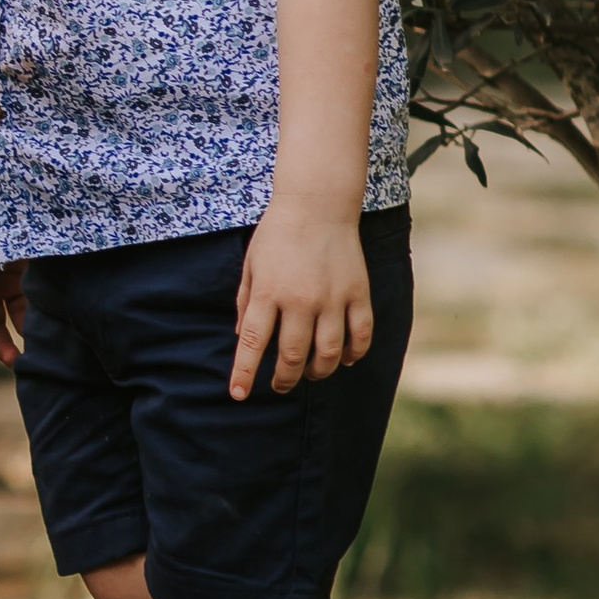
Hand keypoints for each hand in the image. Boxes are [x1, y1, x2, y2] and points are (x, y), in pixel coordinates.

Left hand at [232, 205, 373, 398]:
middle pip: (292, 356)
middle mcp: (300, 300)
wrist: (317, 204)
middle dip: (283, 379)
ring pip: (328, 354)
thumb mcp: (251, 264)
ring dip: (317, 372)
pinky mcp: (357, 294)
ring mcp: (332, 298)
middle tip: (279, 385)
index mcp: (268, 293)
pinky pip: (360, 335)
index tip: (238, 394)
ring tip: (309, 373)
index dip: (245, 374)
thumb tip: (242, 337)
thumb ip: (245, 301)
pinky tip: (343, 360)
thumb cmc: (278, 233)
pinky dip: (352, 354)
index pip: (253, 344)